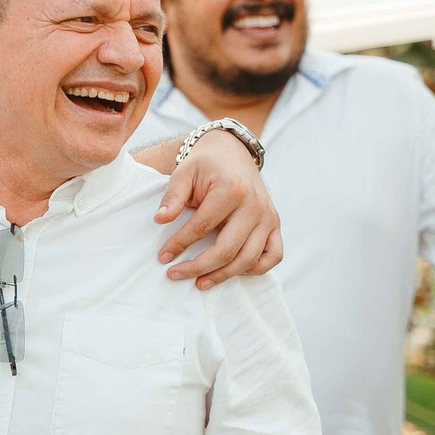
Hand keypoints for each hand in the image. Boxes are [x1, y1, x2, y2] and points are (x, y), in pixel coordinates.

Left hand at [153, 131, 282, 287]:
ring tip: (200, 282)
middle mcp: (254, 205)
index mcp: (231, 190)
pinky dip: (257, 269)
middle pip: (227, 249)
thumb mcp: (184, 173)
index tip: (163, 257)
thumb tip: (160, 220)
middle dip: (199, 267)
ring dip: (223, 275)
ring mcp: (268, 216)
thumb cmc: (206, 165)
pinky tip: (234, 272)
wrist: (232, 152)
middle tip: (175, 274)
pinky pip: (274, 255)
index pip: (202, 227)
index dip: (180, 244)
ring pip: (249, 258)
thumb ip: (172, 197)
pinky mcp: (275, 224)